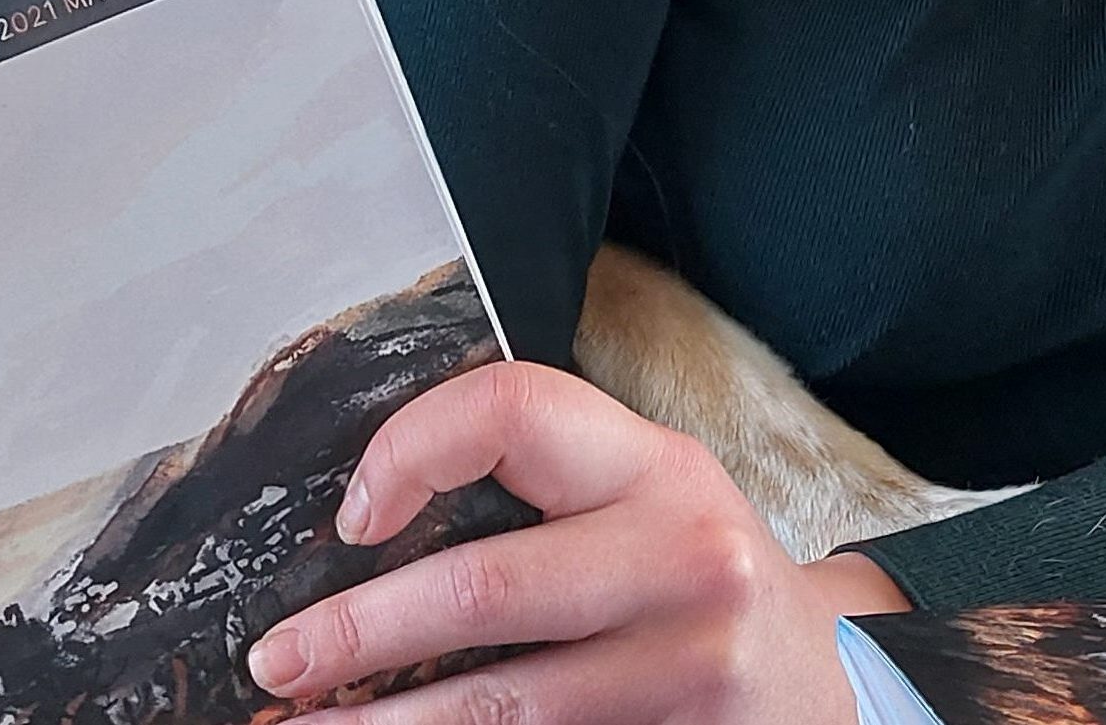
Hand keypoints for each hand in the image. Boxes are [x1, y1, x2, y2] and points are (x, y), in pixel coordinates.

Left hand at [247, 361, 908, 722]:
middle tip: (279, 662)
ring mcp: (685, 661)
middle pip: (486, 585)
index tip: (354, 514)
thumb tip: (375, 514)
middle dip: (358, 631)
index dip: (413, 448)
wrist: (827, 678)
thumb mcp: (651, 498)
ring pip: (501, 702)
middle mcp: (680, 553)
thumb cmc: (704, 575)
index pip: (515, 409)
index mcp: (657, 466)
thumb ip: (552, 488)